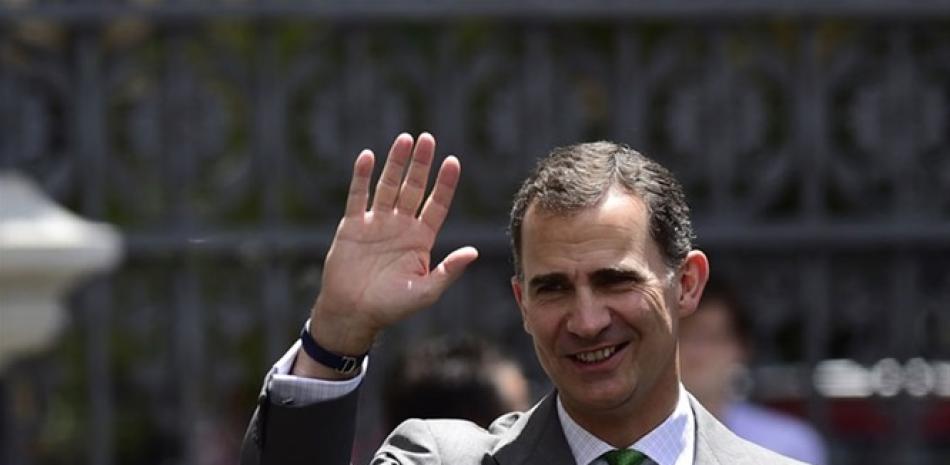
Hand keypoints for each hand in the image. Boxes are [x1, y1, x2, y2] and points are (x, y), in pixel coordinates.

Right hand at [296, 133, 477, 377]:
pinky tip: (368, 157)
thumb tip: (474, 252)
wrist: (352, 313)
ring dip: (395, 163)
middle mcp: (400, 226)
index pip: (436, 204)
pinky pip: (358, 196)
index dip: (445, 184)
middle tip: (428, 139)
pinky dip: (362, 177)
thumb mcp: (425, 292)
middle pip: (413, 188)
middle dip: (421, 164)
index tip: (453, 161)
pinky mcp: (352, 226)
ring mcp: (376, 224)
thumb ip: (448, 271)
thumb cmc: (391, 307)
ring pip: (387, 186)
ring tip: (404, 139)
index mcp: (421, 239)